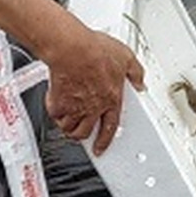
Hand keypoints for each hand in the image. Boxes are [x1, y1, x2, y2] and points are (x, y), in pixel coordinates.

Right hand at [43, 25, 144, 155]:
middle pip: (85, 131)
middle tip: (80, 131)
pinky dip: (54, 112)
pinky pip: (55, 114)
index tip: (100, 147)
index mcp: (111, 99)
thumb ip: (135, 72)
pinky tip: (55, 103)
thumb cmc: (96, 51)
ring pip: (69, 127)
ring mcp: (74, 106)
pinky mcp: (58, 101)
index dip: (105, 140)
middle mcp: (93, 107)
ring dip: (68, 125)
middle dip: (82, 135)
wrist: (72, 49)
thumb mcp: (125, 57)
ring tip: (67, 118)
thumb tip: (141, 82)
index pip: (111, 127)